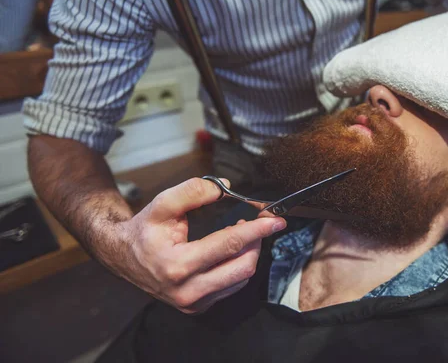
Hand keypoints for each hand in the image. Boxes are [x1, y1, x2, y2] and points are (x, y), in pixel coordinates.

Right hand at [108, 178, 286, 313]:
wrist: (123, 257)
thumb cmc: (145, 230)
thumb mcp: (162, 204)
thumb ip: (192, 192)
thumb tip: (226, 189)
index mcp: (177, 266)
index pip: (229, 245)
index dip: (256, 230)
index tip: (276, 220)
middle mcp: (187, 291)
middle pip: (242, 267)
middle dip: (257, 243)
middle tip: (257, 223)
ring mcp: (193, 303)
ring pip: (240, 279)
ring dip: (249, 254)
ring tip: (241, 233)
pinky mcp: (197, 307)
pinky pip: (230, 287)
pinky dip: (238, 266)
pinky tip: (231, 250)